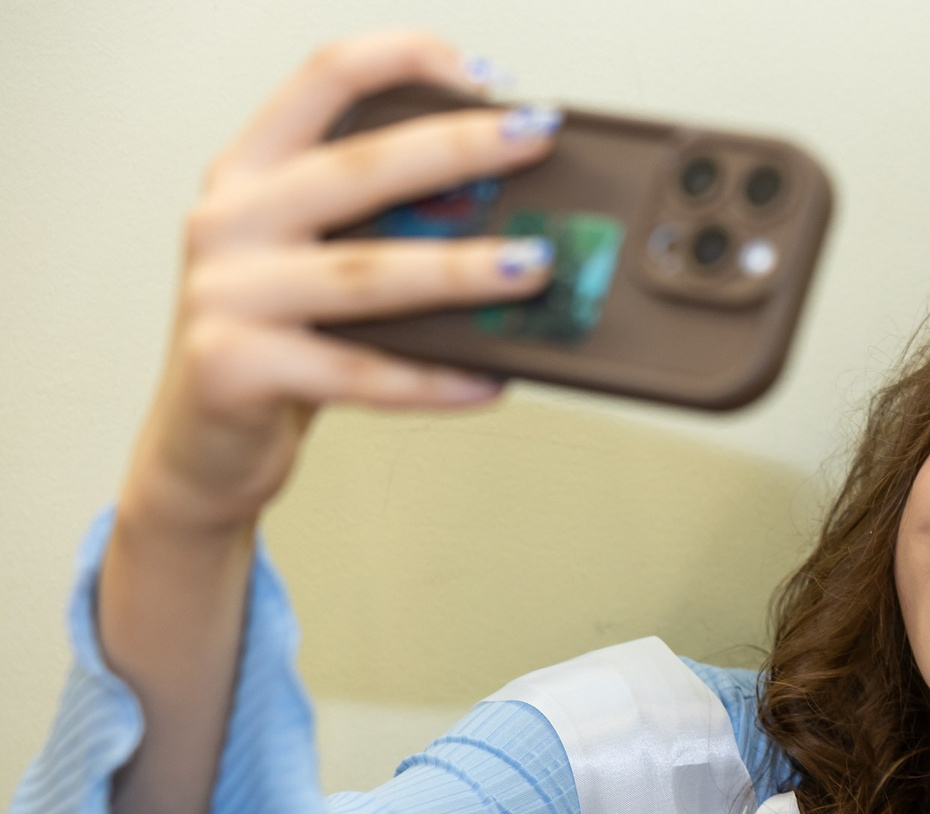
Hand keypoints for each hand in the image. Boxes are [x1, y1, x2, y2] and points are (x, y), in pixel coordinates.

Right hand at [123, 30, 559, 535]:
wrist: (202, 444)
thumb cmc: (275, 344)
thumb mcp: (311, 264)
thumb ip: (378, 230)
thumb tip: (512, 222)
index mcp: (250, 172)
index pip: (325, 80)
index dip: (405, 59)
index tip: (487, 77)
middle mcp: (230, 219)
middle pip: (359, 168)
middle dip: (458, 149)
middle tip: (535, 143)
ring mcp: (228, 293)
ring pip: (366, 273)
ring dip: (460, 269)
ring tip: (533, 266)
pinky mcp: (236, 367)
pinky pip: (358, 373)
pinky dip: (432, 380)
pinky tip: (488, 378)